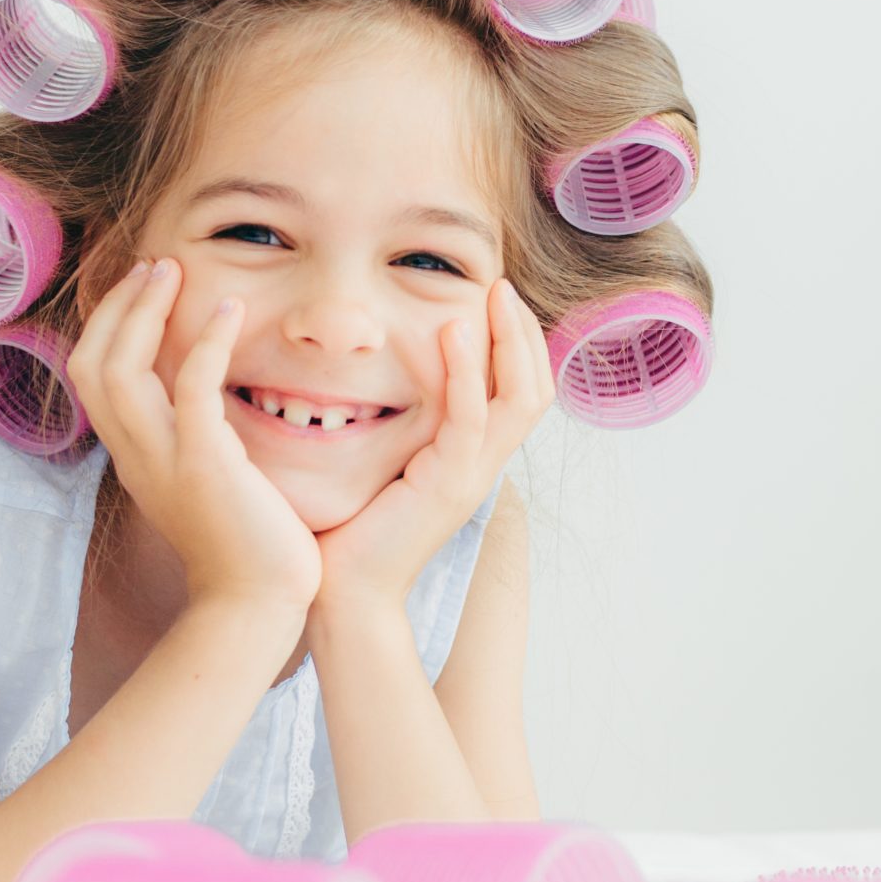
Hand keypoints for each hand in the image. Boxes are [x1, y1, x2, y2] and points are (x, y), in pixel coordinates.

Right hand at [65, 258, 320, 613]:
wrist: (256, 607)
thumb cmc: (245, 550)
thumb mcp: (202, 486)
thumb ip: (192, 444)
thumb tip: (204, 404)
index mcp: (134, 459)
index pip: (92, 378)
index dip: (108, 325)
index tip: (142, 287)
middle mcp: (136, 456)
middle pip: (92, 364)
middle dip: (118, 306)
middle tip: (154, 265)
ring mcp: (165, 461)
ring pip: (122, 369)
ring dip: (145, 310)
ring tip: (173, 270)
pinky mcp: (206, 465)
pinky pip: (192, 387)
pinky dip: (206, 341)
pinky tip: (231, 310)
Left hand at [314, 277, 553, 613]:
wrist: (345, 595)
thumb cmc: (352, 532)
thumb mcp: (384, 464)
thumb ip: (397, 426)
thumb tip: (375, 380)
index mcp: (472, 459)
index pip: (520, 392)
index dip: (517, 344)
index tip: (493, 298)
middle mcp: (482, 465)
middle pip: (535, 388)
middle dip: (523, 332)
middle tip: (501, 286)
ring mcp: (471, 476)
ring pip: (519, 398)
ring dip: (508, 340)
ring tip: (493, 295)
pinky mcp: (447, 484)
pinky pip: (470, 418)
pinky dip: (465, 372)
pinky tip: (452, 333)